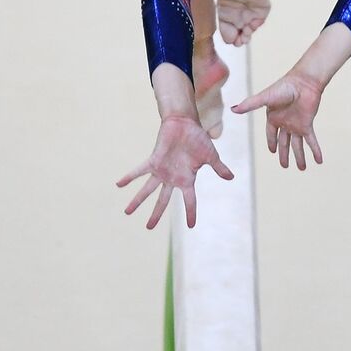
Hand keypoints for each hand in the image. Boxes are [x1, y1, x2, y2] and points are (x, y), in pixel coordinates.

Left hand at [116, 114, 233, 228]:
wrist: (185, 122)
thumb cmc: (198, 138)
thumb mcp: (211, 156)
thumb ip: (219, 168)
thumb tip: (231, 177)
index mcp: (187, 179)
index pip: (190, 201)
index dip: (191, 213)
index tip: (192, 226)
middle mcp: (172, 178)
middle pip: (163, 200)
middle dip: (156, 214)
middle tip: (148, 227)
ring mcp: (162, 170)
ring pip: (148, 190)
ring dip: (137, 201)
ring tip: (127, 212)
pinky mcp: (154, 161)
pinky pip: (139, 171)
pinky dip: (129, 177)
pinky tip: (119, 184)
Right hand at [231, 71, 323, 169]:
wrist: (303, 82)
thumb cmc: (284, 87)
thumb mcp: (264, 98)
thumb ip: (250, 105)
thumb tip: (233, 109)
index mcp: (274, 116)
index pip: (271, 133)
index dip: (271, 142)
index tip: (272, 152)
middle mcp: (285, 122)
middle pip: (284, 142)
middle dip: (284, 154)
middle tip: (285, 166)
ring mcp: (296, 124)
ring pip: (297, 145)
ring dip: (300, 157)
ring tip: (302, 168)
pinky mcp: (307, 125)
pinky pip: (311, 141)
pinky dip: (315, 151)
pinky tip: (319, 161)